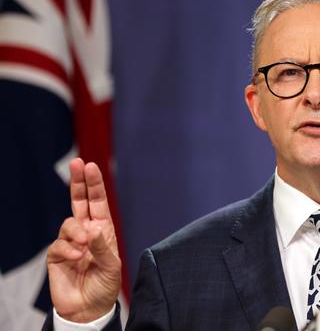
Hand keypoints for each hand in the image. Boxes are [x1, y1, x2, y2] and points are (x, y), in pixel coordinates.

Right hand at [47, 158, 121, 321]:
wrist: (89, 307)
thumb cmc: (105, 285)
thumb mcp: (111, 266)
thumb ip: (103, 247)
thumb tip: (92, 229)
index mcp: (102, 230)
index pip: (97, 202)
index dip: (93, 184)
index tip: (90, 165)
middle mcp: (86, 232)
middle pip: (79, 201)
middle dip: (78, 182)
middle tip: (77, 163)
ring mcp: (70, 242)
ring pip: (68, 223)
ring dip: (77, 232)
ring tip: (85, 246)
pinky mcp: (57, 255)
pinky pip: (59, 244)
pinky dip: (68, 249)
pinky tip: (76, 258)